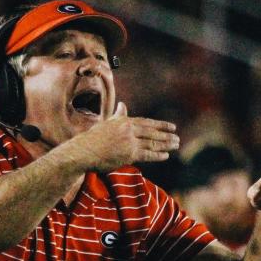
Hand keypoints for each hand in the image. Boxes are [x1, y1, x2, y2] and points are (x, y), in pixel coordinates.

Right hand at [57, 102, 179, 171]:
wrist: (83, 151)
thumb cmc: (92, 139)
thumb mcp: (106, 123)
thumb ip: (118, 115)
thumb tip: (123, 104)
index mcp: (124, 121)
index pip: (147, 122)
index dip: (161, 125)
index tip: (171, 127)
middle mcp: (129, 129)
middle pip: (152, 132)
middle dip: (166, 135)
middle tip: (177, 138)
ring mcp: (130, 142)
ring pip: (153, 142)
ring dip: (166, 144)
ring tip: (175, 145)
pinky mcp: (129, 154)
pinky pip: (148, 154)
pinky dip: (158, 155)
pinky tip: (166, 155)